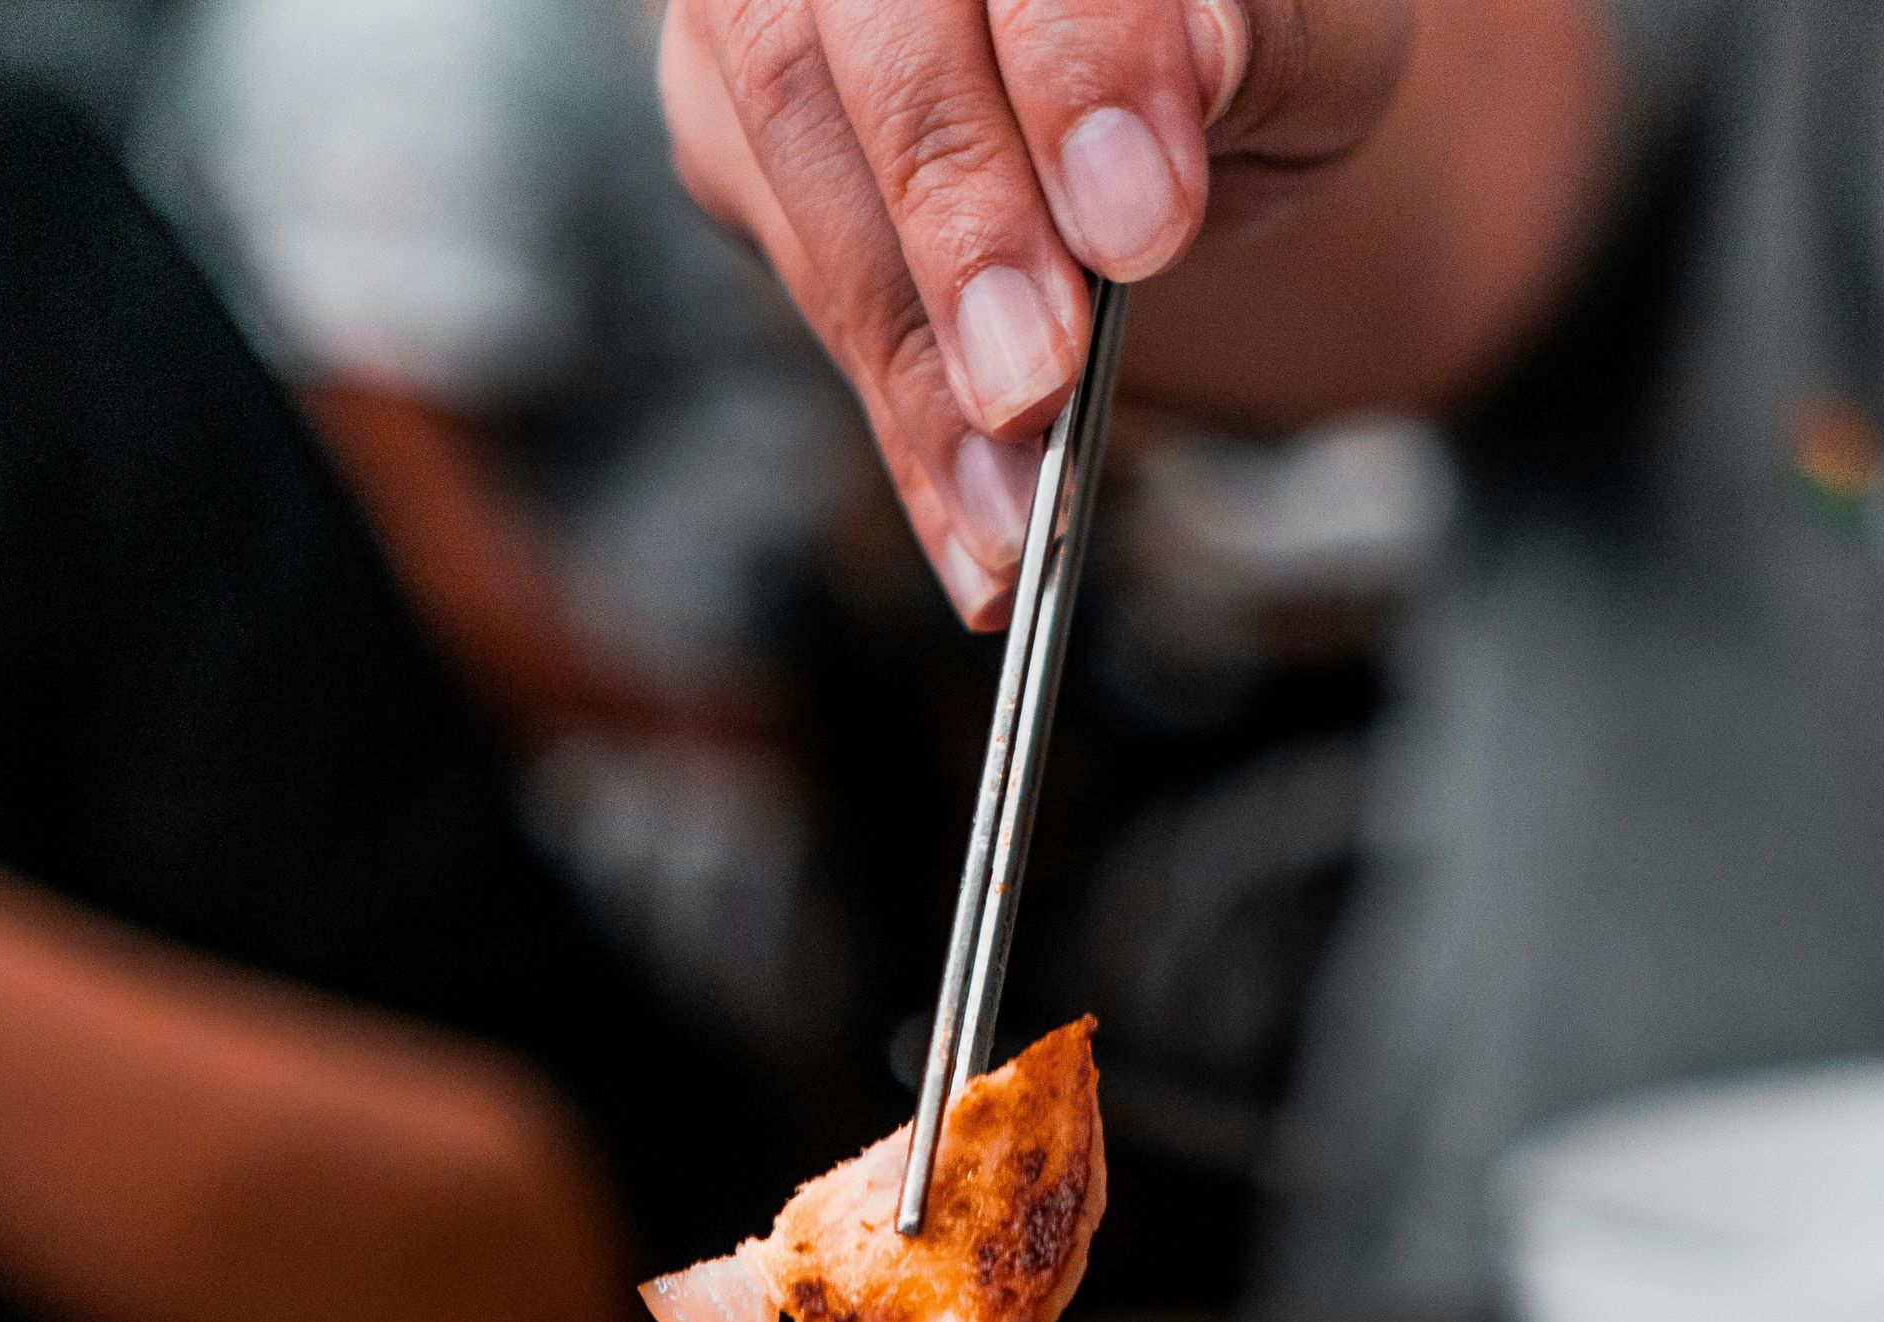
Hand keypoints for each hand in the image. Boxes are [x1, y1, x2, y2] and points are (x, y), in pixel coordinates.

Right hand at [660, 0, 1410, 626]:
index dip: (1073, 71)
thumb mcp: (1308, 32)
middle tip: (1038, 390)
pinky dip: (904, 441)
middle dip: (952, 235)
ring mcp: (761, 6)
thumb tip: (1183, 68)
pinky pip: (807, 304)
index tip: (1141, 230)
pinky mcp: (732, 139)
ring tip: (1013, 517)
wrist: (1156, 107)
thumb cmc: (1235, 47)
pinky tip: (977, 548)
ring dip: (912, 376)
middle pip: (845, 46)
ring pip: (790, 178)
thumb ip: (1253, 33)